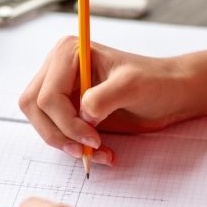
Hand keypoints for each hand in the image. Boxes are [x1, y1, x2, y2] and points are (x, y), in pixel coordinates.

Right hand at [18, 36, 193, 165]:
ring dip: (67, 144)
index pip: (47, 96)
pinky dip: (75, 147)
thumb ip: (104, 98)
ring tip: (99, 153)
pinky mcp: (70, 109)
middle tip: (86, 151)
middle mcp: (59, 69)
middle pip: (35, 109)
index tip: (93, 138)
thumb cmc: (156, 82)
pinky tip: (102, 152)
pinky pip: (58, 133)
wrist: (171, 93)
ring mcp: (62, 90)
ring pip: (42, 123)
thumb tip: (82, 114)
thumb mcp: (133, 85)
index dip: (66, 122)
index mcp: (68, 53)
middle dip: (59, 134)